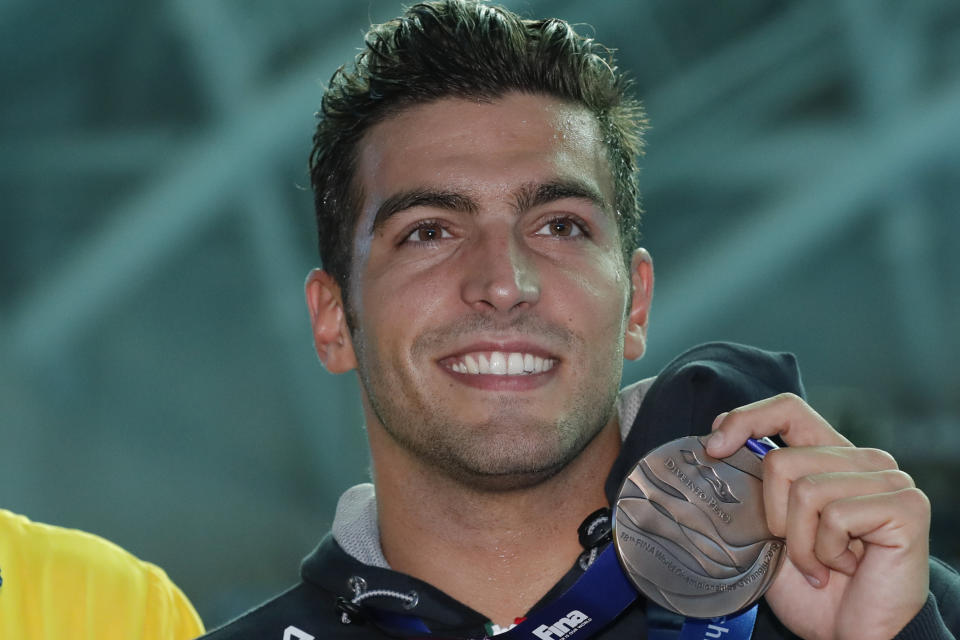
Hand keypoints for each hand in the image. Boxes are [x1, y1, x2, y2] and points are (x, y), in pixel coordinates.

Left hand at [705, 393, 929, 639]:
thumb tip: (713, 447)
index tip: (714, 448)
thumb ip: (756, 486)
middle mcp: (864, 459)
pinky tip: (844, 569)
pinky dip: (825, 553)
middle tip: (796, 550)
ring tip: (821, 565)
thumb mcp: (769, 528)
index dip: (746, 419)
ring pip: (806, 490)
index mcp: (830, 455)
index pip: (787, 409)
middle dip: (774, 516)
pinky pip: (835, 515)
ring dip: (800, 543)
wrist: (846, 634)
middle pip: (784, 458)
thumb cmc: (809, 585)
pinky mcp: (906, 505)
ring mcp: (890, 479)